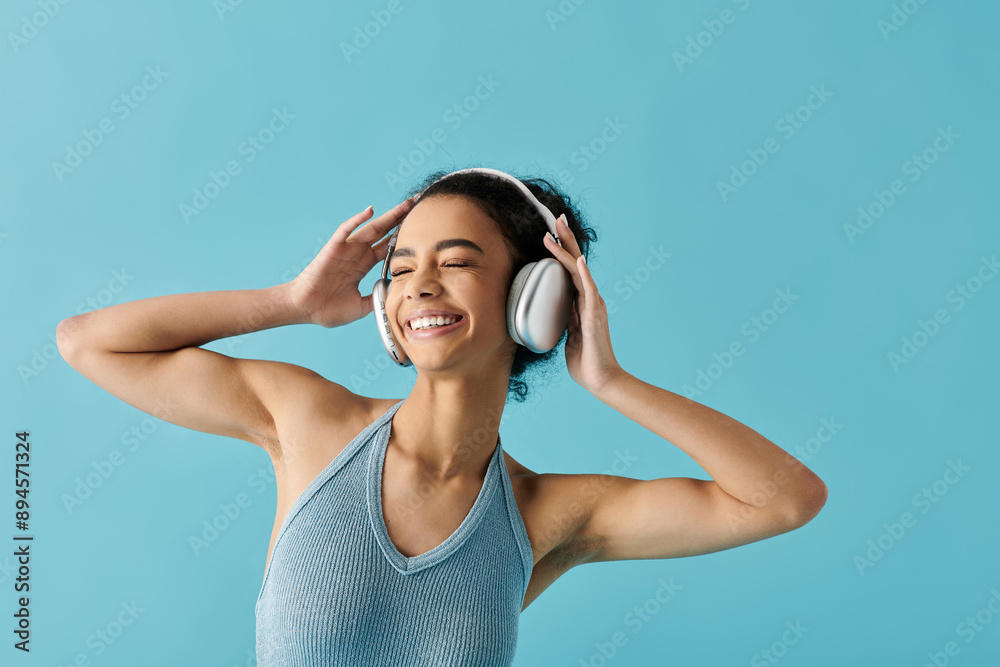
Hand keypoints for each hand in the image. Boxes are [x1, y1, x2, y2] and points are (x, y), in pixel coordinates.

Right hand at [287, 197, 416, 327]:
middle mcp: (357, 254)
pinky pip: (346, 231)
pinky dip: (357, 220)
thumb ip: (378, 298)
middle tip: (419, 205)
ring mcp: (346, 249)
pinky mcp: (333, 248)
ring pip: (370, 228)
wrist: (305, 309)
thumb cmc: (328, 309)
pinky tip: (370, 211)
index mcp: (363, 266)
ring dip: (388, 215)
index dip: (403, 238)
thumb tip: (395, 294)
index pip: (388, 247)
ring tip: (406, 203)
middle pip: (384, 232)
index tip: (420, 230)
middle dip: (401, 219)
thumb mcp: (361, 307)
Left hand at [542, 215, 622, 394]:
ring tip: (556, 230)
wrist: (602, 380)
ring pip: (578, 271)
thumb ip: (566, 323)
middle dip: (566, 240)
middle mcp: (590, 300)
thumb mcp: (569, 338)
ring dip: (567, 250)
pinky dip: (584, 274)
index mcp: (582, 304)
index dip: (562, 252)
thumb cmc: (586, 363)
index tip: (551, 234)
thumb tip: (556, 313)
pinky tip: (580, 260)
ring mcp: (593, 306)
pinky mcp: (594, 316)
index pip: (570, 272)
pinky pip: (588, 291)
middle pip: (576, 263)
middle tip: (557, 218)